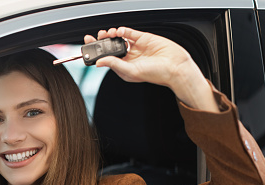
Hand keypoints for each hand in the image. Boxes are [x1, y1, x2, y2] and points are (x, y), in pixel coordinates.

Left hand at [84, 27, 218, 111]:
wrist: (176, 66)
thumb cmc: (157, 74)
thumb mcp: (131, 71)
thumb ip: (114, 64)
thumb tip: (99, 62)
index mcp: (123, 68)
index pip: (106, 59)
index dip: (97, 53)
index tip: (88, 47)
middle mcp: (128, 58)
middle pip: (110, 48)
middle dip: (101, 42)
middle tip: (94, 37)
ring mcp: (135, 48)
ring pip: (118, 39)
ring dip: (110, 35)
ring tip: (106, 34)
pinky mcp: (143, 38)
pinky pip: (129, 33)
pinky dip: (122, 30)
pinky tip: (118, 31)